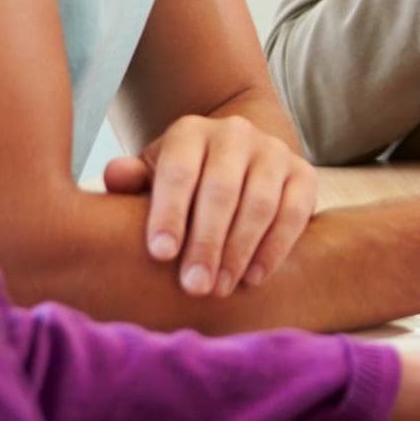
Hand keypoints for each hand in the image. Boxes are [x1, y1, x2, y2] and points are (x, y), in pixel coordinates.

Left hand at [99, 115, 317, 297]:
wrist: (235, 162)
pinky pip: (295, 211)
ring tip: (221, 288)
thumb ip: (132, 181)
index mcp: (191, 132)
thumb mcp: (152, 178)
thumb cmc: (180, 184)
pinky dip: (276, 247)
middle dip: (207, 242)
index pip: (180, 170)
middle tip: (193, 287)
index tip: (160, 255)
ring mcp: (274, 151)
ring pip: (260, 202)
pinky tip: (254, 278)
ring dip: (240, 250)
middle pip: (222, 189)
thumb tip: (116, 175)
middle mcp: (235, 133)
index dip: (170, 212)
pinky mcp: (304, 173)